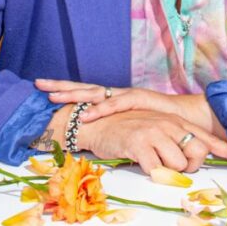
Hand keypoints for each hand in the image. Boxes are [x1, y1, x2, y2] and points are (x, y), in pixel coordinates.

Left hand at [34, 79, 215, 133]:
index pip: (84, 95)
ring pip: (96, 92)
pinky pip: (117, 103)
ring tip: (55, 96)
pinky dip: (103, 108)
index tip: (42, 90)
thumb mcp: (130, 130)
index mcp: (111, 101)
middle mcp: (116, 94)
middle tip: (38, 83)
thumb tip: (94, 142)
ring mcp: (126, 95)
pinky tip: (89, 112)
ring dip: (75, 94)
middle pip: (84, 88)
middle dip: (62, 86)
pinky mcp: (139, 99)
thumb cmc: (159, 126)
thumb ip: (115, 133)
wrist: (187, 118)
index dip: (64, 92)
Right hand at [76, 109, 226, 174]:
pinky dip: (153, 173)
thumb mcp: (157, 132)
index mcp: (176, 122)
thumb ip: (175, 144)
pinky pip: (157, 170)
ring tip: (151, 160)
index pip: (207, 138)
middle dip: (187, 168)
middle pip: (195, 156)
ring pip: (177, 166)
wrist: (99, 123)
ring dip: (167, 171)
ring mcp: (156, 132)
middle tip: (169, 164)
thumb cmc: (128, 131)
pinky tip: (142, 162)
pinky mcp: (140, 143)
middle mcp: (170, 124)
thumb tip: (191, 162)